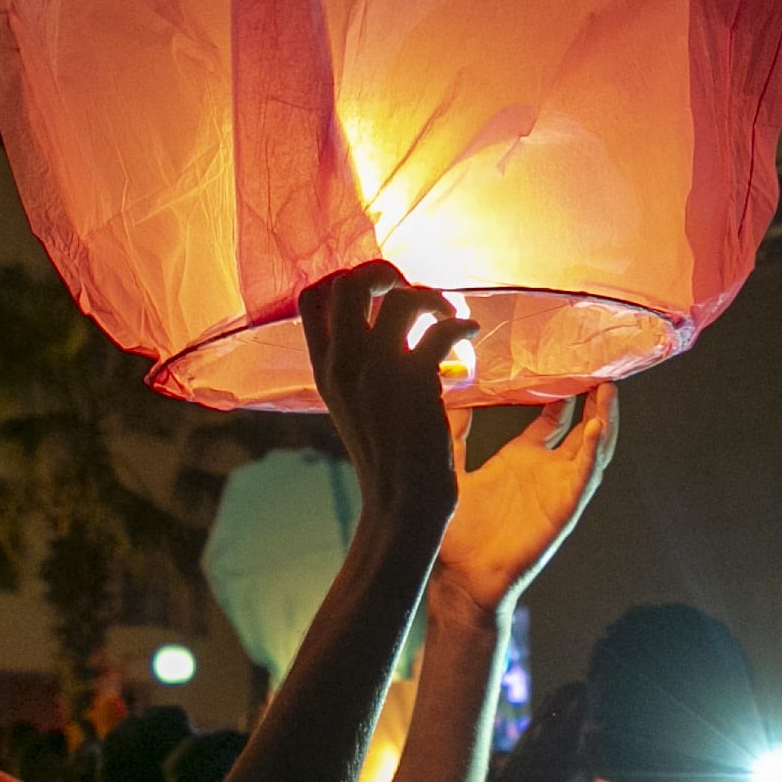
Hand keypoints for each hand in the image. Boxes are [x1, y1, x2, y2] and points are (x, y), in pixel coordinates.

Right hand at [298, 266, 468, 536]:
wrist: (401, 508)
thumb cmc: (386, 459)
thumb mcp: (351, 407)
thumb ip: (355, 366)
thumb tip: (383, 322)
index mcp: (324, 370)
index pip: (311, 297)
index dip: (346, 278)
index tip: (380, 294)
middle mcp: (343, 366)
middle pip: (348, 282)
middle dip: (385, 272)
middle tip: (412, 293)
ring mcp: (377, 374)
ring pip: (400, 297)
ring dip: (434, 296)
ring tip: (449, 316)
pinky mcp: (415, 385)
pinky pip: (440, 328)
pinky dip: (460, 323)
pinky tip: (469, 337)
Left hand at [434, 384, 617, 615]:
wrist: (460, 578)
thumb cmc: (455, 532)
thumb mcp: (451, 468)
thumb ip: (453, 432)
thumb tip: (445, 390)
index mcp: (521, 458)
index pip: (552, 417)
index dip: (563, 391)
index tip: (568, 360)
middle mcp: (545, 470)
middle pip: (582, 426)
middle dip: (594, 398)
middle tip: (602, 365)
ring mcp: (558, 489)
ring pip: (593, 447)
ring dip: (604, 419)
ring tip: (609, 389)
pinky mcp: (564, 509)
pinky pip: (585, 477)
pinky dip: (594, 452)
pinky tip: (597, 428)